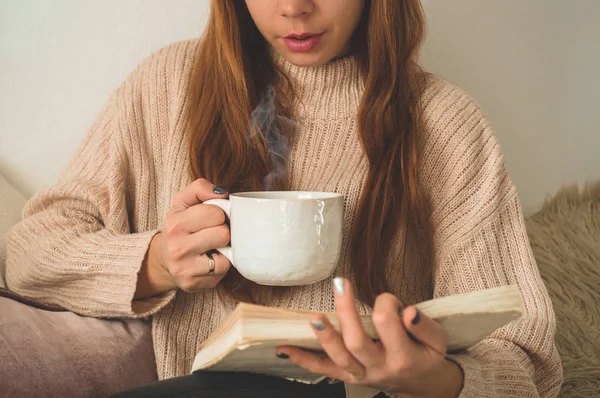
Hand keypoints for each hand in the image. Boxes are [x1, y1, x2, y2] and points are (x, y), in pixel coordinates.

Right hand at [159, 178, 231, 291]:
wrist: (165, 259)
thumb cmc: (180, 227)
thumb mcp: (183, 202)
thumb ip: (200, 188)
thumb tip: (222, 193)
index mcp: (174, 224)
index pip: (215, 213)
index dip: (218, 214)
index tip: (210, 219)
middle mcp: (177, 248)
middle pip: (223, 233)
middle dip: (222, 231)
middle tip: (211, 233)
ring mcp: (184, 269)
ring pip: (226, 253)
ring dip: (223, 248)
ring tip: (211, 246)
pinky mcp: (193, 284)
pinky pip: (223, 270)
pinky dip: (220, 264)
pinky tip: (209, 260)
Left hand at [276, 278, 463, 397]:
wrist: (423, 386)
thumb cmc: (427, 356)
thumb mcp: (438, 341)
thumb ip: (424, 326)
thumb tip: (408, 311)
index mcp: (403, 356)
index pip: (387, 323)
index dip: (386, 303)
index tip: (388, 298)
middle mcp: (379, 367)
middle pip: (357, 341)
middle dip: (346, 311)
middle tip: (340, 284)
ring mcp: (361, 374)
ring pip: (338, 357)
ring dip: (324, 336)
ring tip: (315, 316)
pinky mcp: (348, 377)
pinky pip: (323, 370)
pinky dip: (303, 360)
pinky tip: (285, 349)